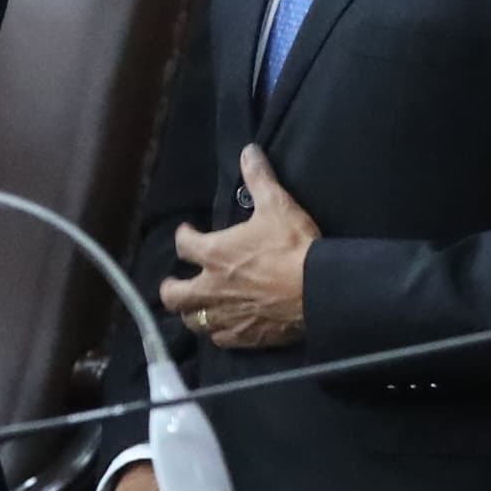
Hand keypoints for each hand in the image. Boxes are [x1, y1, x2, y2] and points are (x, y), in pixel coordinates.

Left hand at [159, 145, 316, 350]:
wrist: (319, 289)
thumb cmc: (293, 246)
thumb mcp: (277, 205)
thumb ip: (258, 178)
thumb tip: (248, 151)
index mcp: (213, 254)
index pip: (183, 245)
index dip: (183, 237)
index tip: (188, 233)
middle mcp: (211, 288)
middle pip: (174, 295)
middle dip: (171, 288)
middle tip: (175, 283)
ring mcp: (226, 315)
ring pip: (193, 320)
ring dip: (193, 312)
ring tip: (198, 307)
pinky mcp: (245, 336)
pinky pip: (220, 339)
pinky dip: (219, 333)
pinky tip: (224, 327)